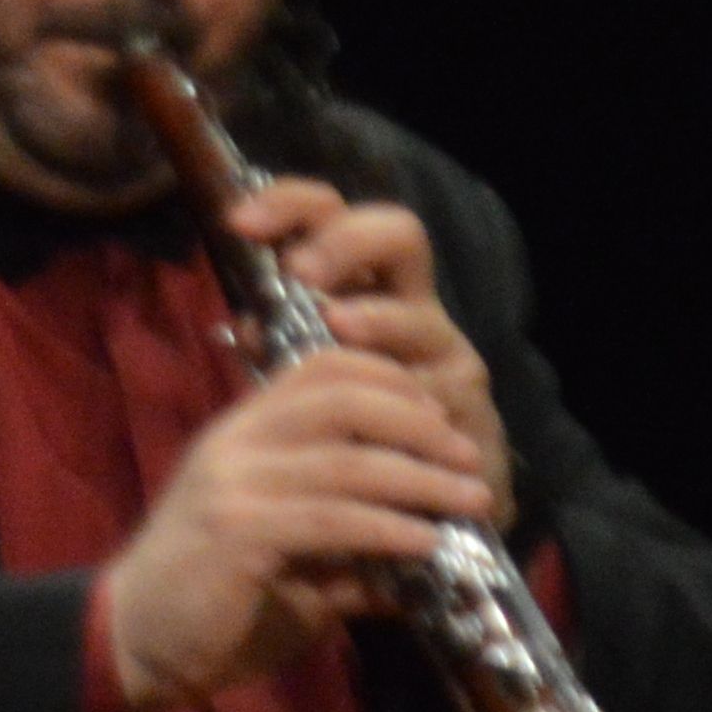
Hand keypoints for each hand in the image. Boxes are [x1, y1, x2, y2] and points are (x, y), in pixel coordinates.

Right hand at [97, 347, 502, 711]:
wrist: (136, 642)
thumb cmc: (213, 601)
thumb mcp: (289, 561)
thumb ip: (347, 548)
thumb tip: (425, 547)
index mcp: (244, 431)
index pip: (320, 369)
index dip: (390, 379)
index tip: (443, 414)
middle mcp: (236, 441)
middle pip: (340, 399)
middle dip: (418, 423)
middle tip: (469, 455)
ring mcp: (234, 482)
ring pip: (345, 460)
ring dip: (421, 478)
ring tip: (472, 499)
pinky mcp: (238, 531)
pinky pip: (330, 519)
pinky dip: (388, 527)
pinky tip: (426, 543)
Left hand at [244, 176, 511, 531]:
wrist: (436, 508)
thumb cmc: (359, 430)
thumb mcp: (307, 379)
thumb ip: (279, 344)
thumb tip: (242, 324)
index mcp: (363, 285)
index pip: (330, 213)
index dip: (287, 203)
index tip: (238, 222)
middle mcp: (414, 305)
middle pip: (400, 232)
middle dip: (345, 243)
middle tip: (302, 273)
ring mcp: (448, 354)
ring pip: (418, 317)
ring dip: (377, 318)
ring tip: (340, 326)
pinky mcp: (473, 410)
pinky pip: (438, 398)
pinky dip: (402, 405)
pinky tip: (375, 420)